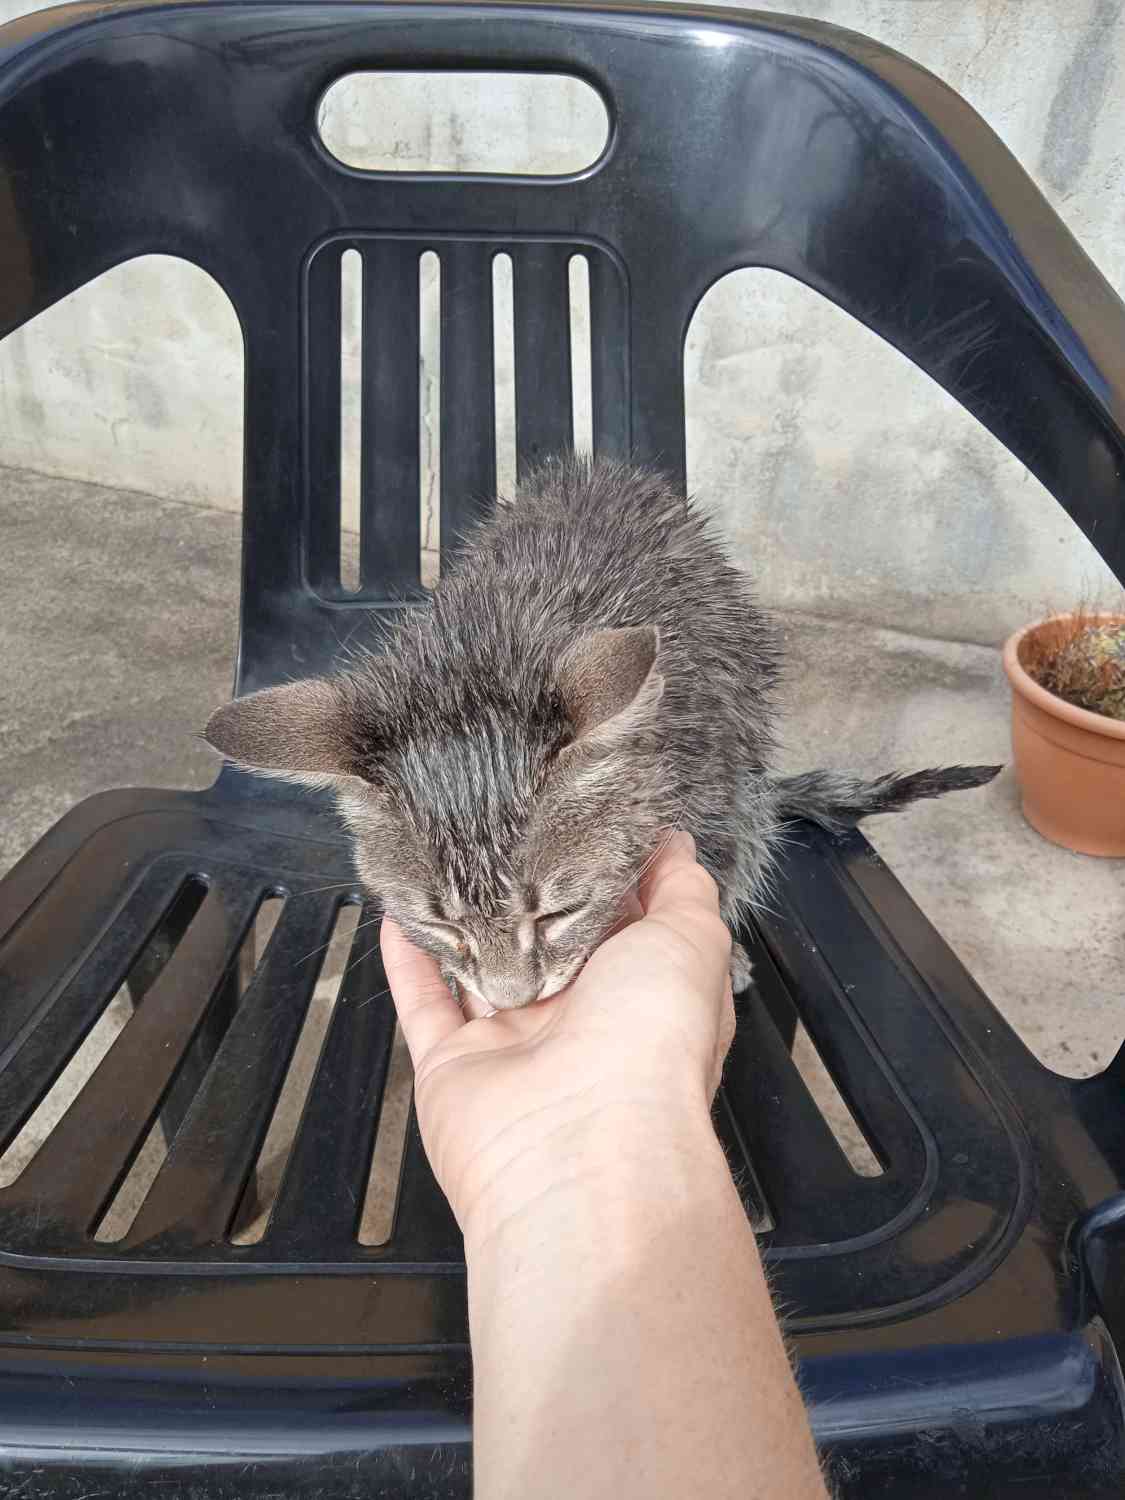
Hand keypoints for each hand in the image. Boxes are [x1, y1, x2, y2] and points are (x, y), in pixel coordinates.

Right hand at [380, 831, 735, 1238]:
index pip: (624, 926)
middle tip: (508, 827)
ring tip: (449, 859)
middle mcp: (580, 1022)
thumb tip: (676, 845)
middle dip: (532, 895)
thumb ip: (683, 889)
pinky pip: (423, 1003)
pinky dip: (409, 958)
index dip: (608, 876)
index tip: (586, 820)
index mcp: (641, 995)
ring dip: (465, 920)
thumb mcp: (691, 942)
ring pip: (482, 968)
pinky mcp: (454, 1064)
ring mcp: (514, 1045)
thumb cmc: (651, 1043)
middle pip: (548, 945)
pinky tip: (399, 911)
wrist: (581, 1145)